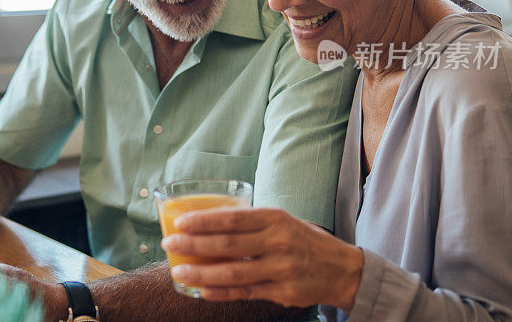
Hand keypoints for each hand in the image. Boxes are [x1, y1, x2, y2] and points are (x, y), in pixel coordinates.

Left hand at [160, 207, 362, 310]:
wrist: (342, 269)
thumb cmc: (303, 239)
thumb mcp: (282, 221)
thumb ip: (251, 222)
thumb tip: (207, 221)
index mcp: (275, 219)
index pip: (232, 218)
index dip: (203, 221)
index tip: (180, 222)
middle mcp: (278, 243)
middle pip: (228, 245)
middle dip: (194, 245)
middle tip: (170, 244)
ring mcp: (281, 270)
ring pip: (233, 273)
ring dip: (201, 274)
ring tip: (179, 271)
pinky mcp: (282, 293)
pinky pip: (245, 293)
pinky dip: (221, 293)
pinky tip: (202, 291)